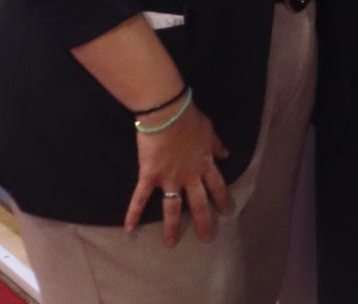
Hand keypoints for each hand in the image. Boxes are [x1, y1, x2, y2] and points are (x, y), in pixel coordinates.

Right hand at [123, 102, 235, 247]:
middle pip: (198, 202)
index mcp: (204, 163)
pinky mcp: (150, 176)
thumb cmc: (189, 118)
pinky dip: (133, 213)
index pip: (217, 185)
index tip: (228, 212)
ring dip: (172, 226)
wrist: (168, 114)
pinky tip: (129, 228)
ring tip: (170, 243)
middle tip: (206, 238)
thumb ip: (216, 145)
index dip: (222, 199)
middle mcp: (189, 175)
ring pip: (172, 207)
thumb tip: (226, 155)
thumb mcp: (209, 131)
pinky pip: (141, 198)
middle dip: (203, 221)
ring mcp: (169, 178)